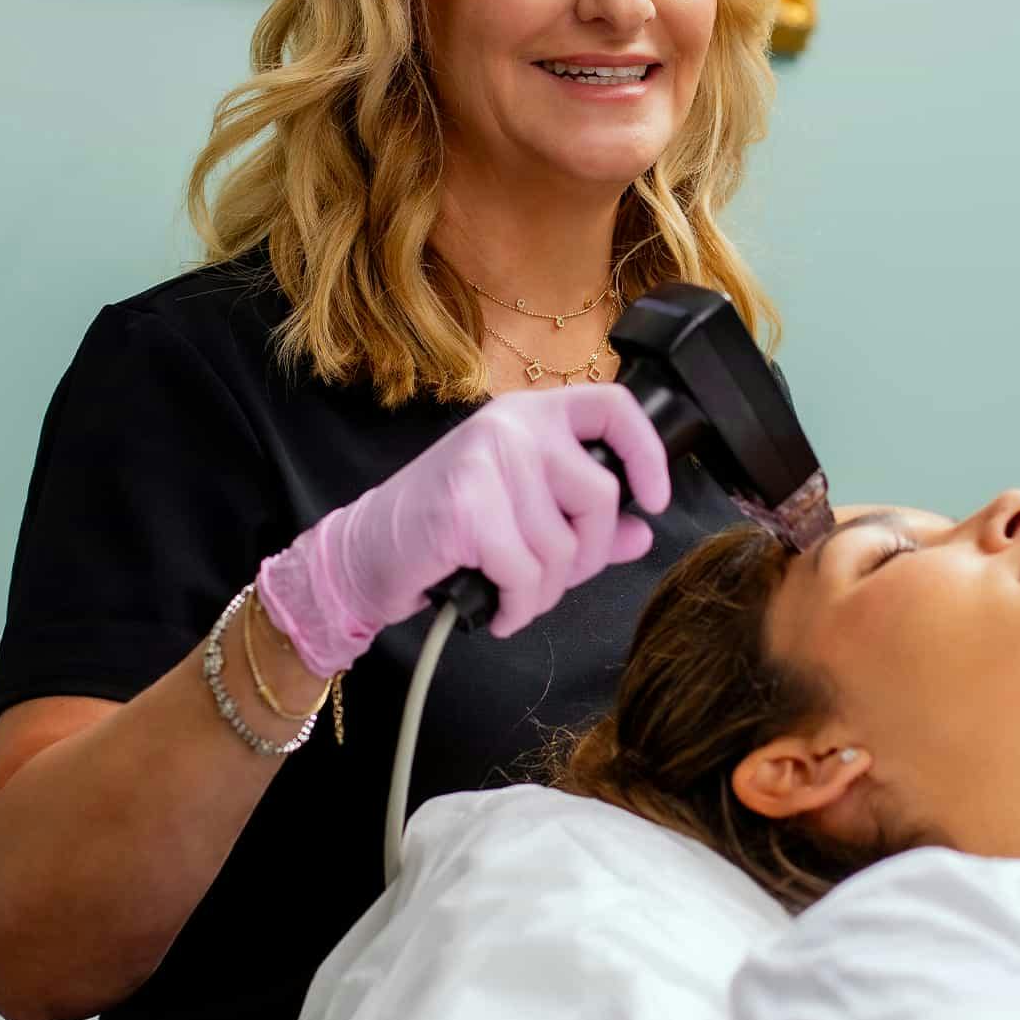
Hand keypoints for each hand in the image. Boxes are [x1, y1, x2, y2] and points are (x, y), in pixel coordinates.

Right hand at [256, 386, 671, 671]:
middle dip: (587, 556)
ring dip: (545, 592)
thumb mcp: (524, 513)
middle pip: (600, 497)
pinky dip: (519, 609)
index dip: (647, 453)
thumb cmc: (448, 531)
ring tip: (512, 594)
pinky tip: (498, 611)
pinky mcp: (466, 507)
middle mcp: (512, 426)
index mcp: (532, 414)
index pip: (613, 408)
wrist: (365, 552)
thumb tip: (644, 532)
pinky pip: (527, 575)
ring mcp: (487, 461)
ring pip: (564, 548)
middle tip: (549, 577)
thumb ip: (585, 518)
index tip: (654, 500)